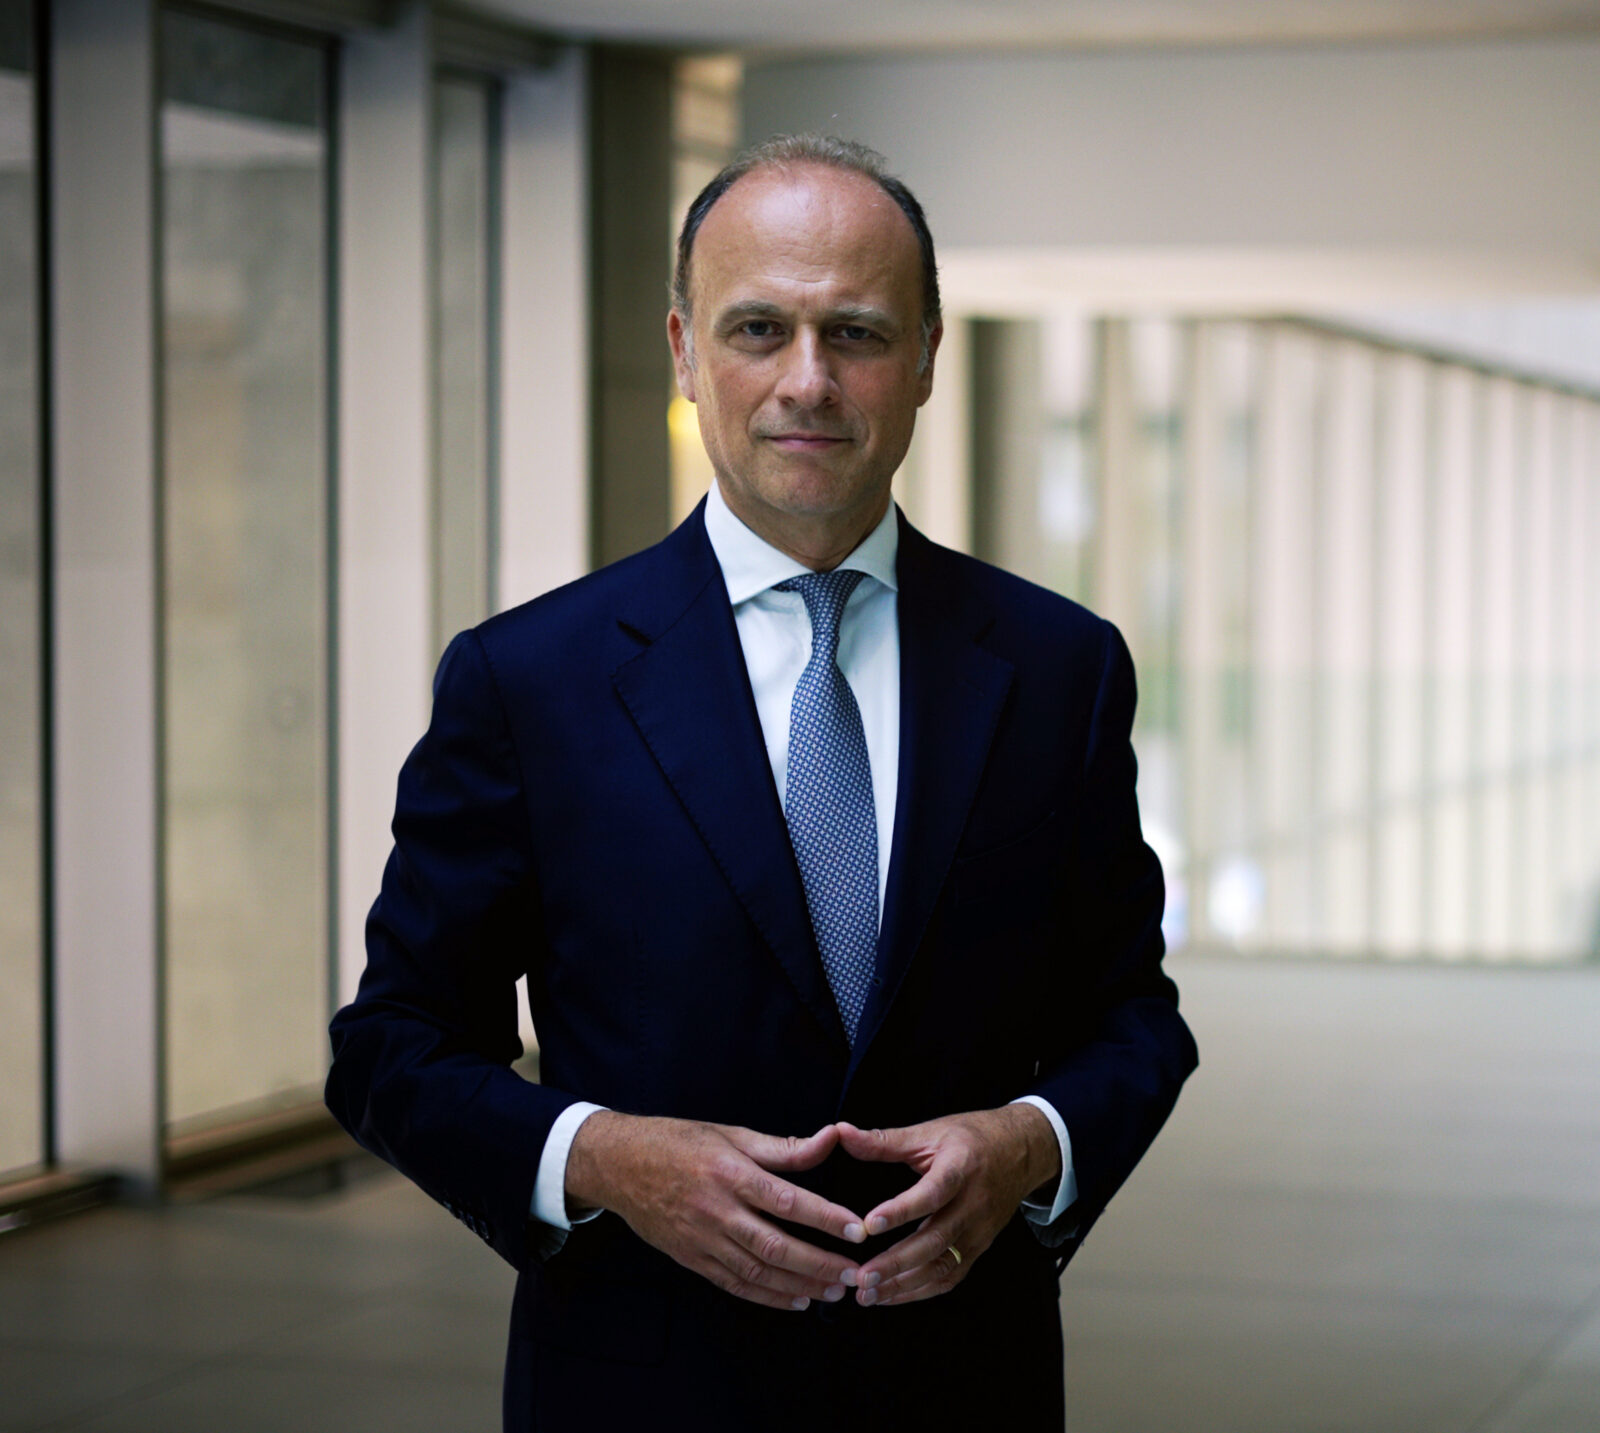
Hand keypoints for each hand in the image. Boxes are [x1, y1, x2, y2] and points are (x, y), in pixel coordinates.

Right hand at [565, 1112, 866, 1310]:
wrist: (619, 1165)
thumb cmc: (679, 1142)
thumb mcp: (731, 1134)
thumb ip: (783, 1146)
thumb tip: (832, 1138)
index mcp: (730, 1172)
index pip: (787, 1201)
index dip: (825, 1218)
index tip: (856, 1230)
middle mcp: (717, 1210)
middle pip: (775, 1246)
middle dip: (819, 1264)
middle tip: (854, 1274)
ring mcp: (702, 1239)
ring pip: (757, 1273)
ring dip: (799, 1286)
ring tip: (834, 1292)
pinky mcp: (691, 1259)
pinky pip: (734, 1285)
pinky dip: (767, 1297)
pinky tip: (795, 1301)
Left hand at [836, 1105, 1060, 1307]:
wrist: (1021, 1152)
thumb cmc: (970, 1138)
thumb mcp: (930, 1131)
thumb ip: (884, 1140)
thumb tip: (841, 1133)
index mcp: (961, 1168)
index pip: (932, 1194)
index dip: (902, 1211)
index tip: (870, 1226)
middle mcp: (973, 1204)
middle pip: (936, 1239)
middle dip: (897, 1263)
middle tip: (862, 1277)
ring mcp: (979, 1231)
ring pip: (942, 1266)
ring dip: (904, 1285)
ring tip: (868, 1294)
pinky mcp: (979, 1248)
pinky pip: (950, 1276)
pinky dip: (920, 1290)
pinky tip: (891, 1295)